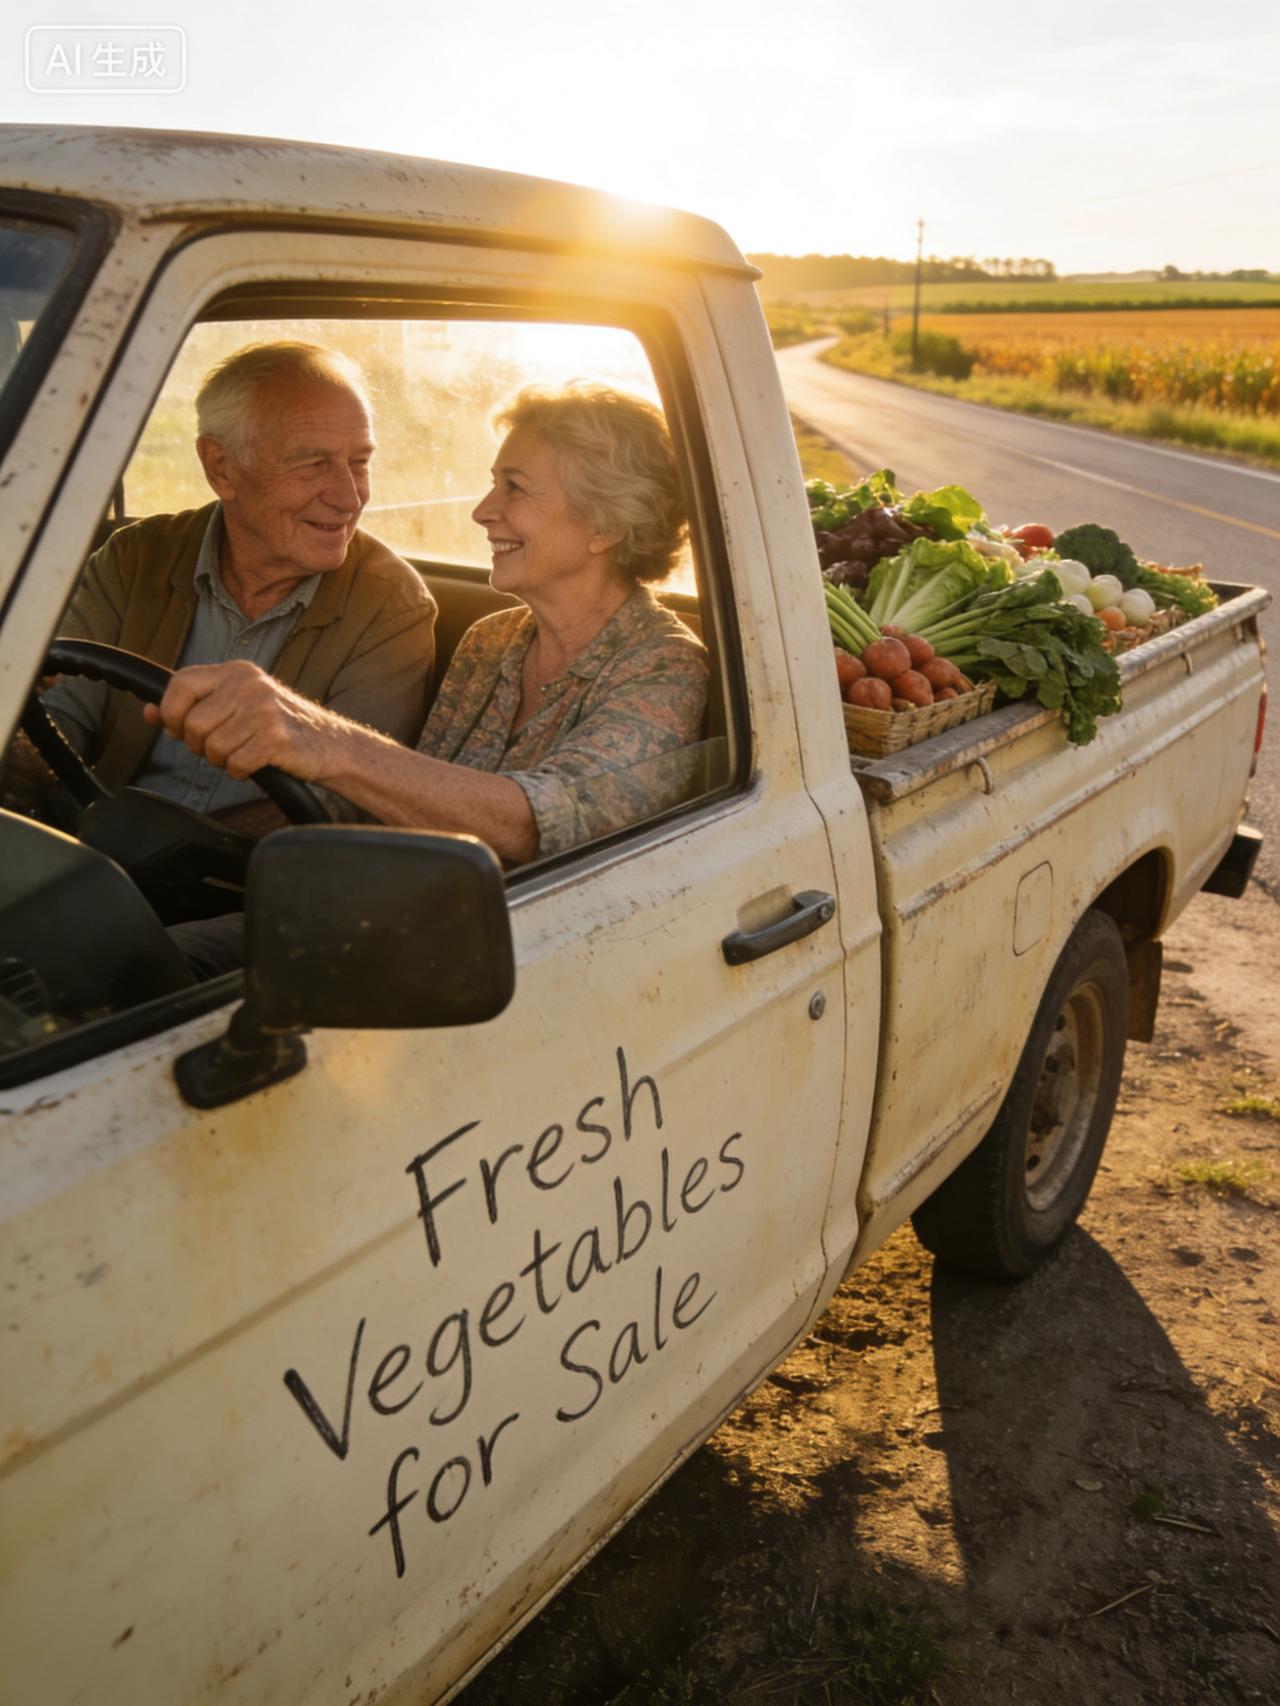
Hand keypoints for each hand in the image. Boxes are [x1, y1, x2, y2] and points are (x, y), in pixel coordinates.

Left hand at [145, 661, 338, 782]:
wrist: (330, 745)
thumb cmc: (278, 726)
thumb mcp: (236, 705)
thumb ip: (193, 707)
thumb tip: (148, 712)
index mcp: (237, 671)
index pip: (181, 684)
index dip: (171, 713)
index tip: (181, 729)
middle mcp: (250, 684)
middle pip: (193, 723)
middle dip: (199, 746)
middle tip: (220, 748)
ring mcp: (264, 710)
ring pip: (213, 747)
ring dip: (222, 761)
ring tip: (242, 753)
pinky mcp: (276, 737)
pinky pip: (235, 764)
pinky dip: (240, 771)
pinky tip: (256, 764)